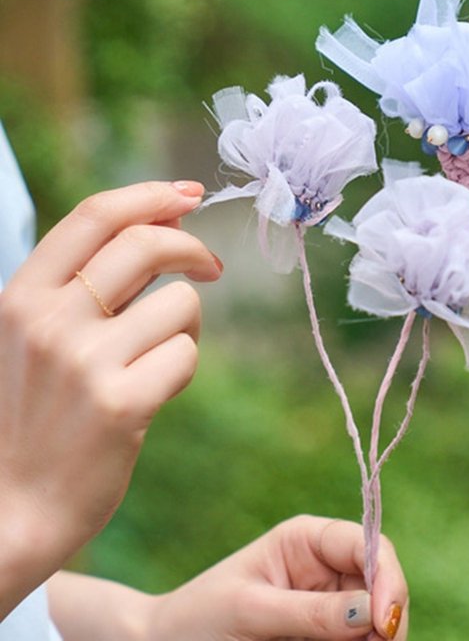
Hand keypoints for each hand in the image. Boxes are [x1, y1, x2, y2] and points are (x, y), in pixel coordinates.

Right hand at [0, 181, 221, 615]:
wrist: (9, 511)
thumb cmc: (31, 416)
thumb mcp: (31, 338)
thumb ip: (82, 285)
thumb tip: (163, 225)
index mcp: (21, 295)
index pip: (95, 215)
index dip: (151, 196)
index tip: (190, 195)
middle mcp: (48, 319)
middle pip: (147, 244)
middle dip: (193, 247)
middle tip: (211, 266)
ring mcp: (84, 362)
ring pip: (181, 303)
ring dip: (186, 324)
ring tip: (159, 354)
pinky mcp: (120, 404)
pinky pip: (186, 354)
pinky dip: (183, 366)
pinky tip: (155, 390)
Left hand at [149, 515, 408, 640]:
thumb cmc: (199, 619)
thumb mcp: (252, 611)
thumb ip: (310, 612)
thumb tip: (370, 613)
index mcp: (308, 539)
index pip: (367, 545)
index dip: (386, 577)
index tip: (384, 622)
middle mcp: (326, 567)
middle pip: (382, 584)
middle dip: (387, 618)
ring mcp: (329, 604)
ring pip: (376, 619)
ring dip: (377, 640)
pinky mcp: (326, 637)